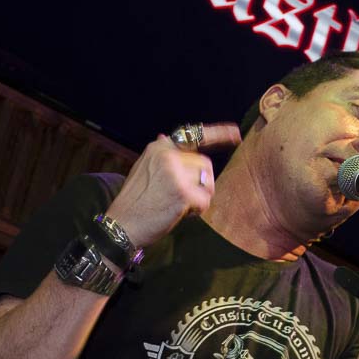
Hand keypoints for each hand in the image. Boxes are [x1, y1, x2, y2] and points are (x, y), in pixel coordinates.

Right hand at [105, 122, 240, 248]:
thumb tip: (165, 136)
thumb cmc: (135, 202)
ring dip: (199, 197)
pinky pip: (205, 201)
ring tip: (178, 205)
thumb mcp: (143, 170)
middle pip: (205, 165)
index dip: (219, 134)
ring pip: (207, 183)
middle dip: (201, 183)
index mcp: (159, 147)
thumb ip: (161, 157)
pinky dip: (197, 210)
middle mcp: (168, 155)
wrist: (122, 225)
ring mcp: (175, 172)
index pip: (194, 135)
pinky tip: (180, 213)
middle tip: (182, 198)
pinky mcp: (183, 192)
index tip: (236, 133)